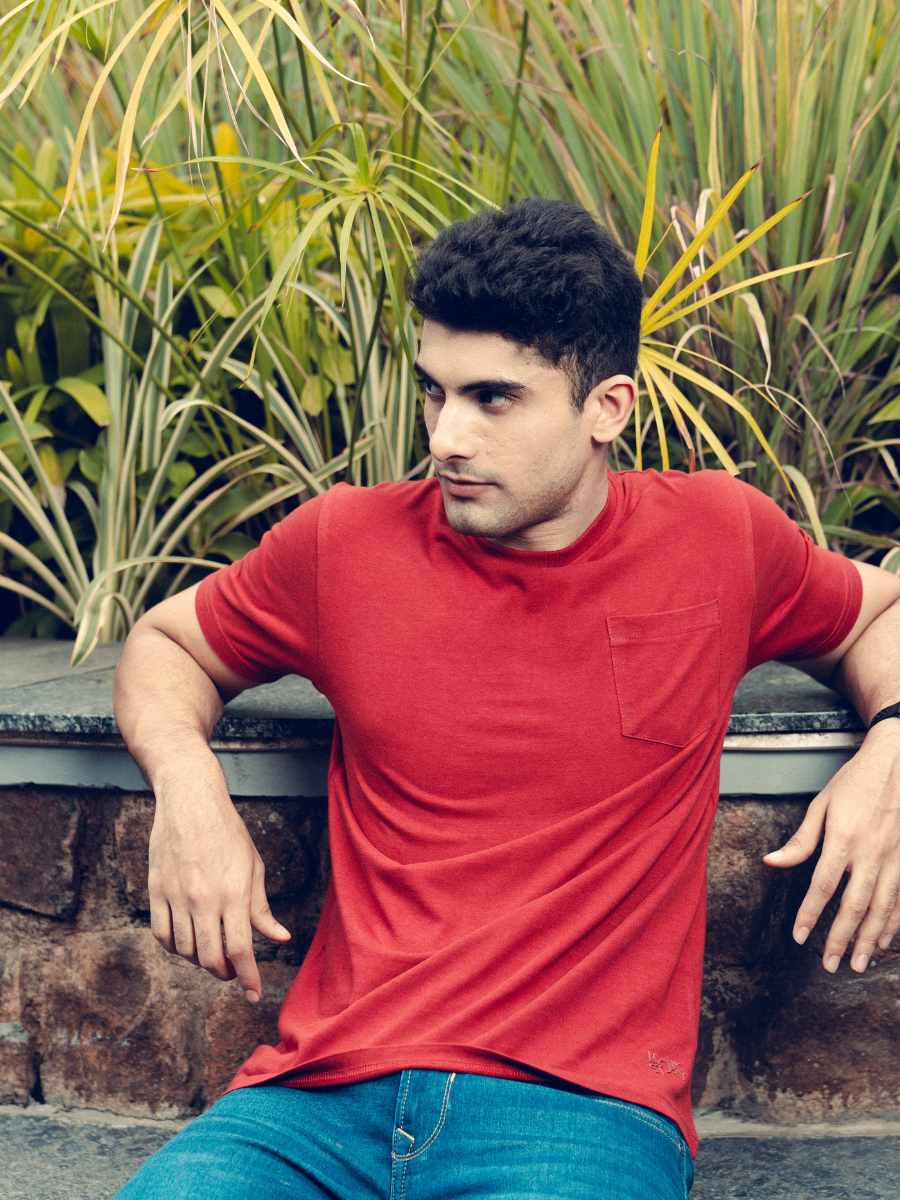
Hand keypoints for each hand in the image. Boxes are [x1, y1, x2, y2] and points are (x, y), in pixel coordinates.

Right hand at [147, 765, 290, 1001]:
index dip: (248, 977)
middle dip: (225, 974)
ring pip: (185, 951)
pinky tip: (188, 941)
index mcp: (233, 892)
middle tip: (234, 971)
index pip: (240, 949)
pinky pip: (162, 934)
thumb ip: (262, 908)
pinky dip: (175, 947)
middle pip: (211, 958)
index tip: (253, 996)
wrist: (190, 801)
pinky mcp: (156, 891)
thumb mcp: (254, 866)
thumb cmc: (228, 832)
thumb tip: (280, 937)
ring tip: (213, 951)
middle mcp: (203, 898)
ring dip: (201, 961)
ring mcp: (176, 896)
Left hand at [763, 722, 899, 972]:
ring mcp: (896, 859)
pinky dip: (895, 923)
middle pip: (855, 906)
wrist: (899, 762)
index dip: (810, 914)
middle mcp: (872, 853)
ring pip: (883, 908)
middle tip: (830, 965)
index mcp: (844, 839)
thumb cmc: (857, 781)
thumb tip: (772, 862)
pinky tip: (886, 940)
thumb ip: (801, 840)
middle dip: (841, 940)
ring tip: (859, 964)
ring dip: (870, 940)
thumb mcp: (822, 804)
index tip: (799, 937)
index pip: (822, 886)